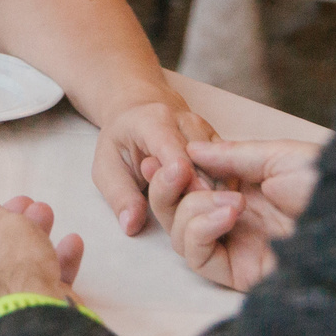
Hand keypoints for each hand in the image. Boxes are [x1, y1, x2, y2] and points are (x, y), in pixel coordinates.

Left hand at [93, 99, 218, 235]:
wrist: (138, 111)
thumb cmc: (122, 141)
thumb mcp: (107, 167)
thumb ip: (120, 195)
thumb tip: (131, 224)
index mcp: (154, 121)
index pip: (174, 149)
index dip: (186, 176)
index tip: (197, 199)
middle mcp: (185, 121)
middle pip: (204, 159)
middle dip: (207, 190)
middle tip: (212, 221)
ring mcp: (205, 129)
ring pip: (222, 164)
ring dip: (220, 193)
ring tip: (218, 219)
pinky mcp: (219, 141)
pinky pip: (229, 167)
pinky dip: (226, 189)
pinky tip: (222, 209)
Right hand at [163, 138, 321, 290]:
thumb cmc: (329, 183)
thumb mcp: (275, 157)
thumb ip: (230, 156)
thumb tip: (190, 151)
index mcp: (243, 190)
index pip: (189, 186)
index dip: (169, 172)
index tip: (157, 155)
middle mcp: (234, 220)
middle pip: (174, 211)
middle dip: (166, 188)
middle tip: (174, 168)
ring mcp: (236, 247)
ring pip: (179, 235)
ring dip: (191, 207)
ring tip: (230, 198)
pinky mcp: (240, 274)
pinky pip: (198, 258)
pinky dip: (199, 230)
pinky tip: (228, 212)